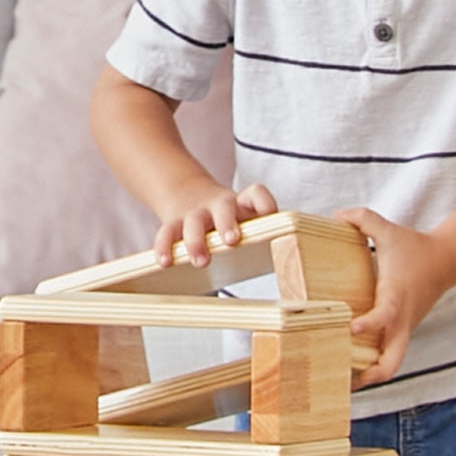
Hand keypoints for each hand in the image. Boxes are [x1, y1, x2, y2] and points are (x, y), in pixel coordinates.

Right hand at [148, 177, 279, 271]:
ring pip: (193, 222)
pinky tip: (165, 262)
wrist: (187, 192)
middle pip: (223, 207)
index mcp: (242, 203)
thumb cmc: (228, 216)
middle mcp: (218, 204)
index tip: (268, 217)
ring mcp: (194, 213)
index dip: (264, 204)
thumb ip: (263, 231)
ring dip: (196, 241)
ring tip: (200, 262)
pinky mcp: (173, 222)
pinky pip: (166, 233)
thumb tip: (290, 259)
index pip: (257, 194)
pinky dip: (164, 247)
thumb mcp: (247, 216)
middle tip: (231, 241)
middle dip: (226, 222)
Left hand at [345, 213, 447, 383]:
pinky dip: (373, 364)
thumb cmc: (414, 247)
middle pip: (394, 359)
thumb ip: (363, 218)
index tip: (351, 328)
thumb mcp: (389, 230)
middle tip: (343, 382)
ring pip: (392, 362)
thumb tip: (336, 215)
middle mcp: (402, 319)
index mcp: (397, 296)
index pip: (385, 315)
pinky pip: (389, 353)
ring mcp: (404, 328)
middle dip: (371, 374)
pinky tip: (349, 369)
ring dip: (370, 374)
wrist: (446, 261)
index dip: (370, 323)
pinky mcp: (402, 331)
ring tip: (339, 384)